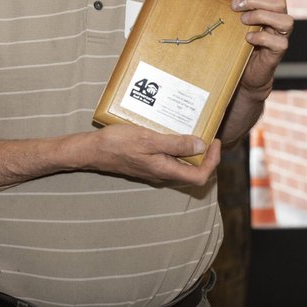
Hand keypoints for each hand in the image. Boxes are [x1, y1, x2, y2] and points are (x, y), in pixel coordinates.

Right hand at [83, 124, 221, 184]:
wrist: (92, 150)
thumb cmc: (118, 144)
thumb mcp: (149, 139)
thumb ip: (176, 144)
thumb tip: (201, 146)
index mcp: (165, 170)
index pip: (200, 176)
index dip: (212, 161)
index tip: (214, 141)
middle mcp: (162, 174)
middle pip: (193, 171)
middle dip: (205, 155)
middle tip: (207, 134)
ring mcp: (154, 170)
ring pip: (181, 165)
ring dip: (190, 150)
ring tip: (191, 130)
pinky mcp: (147, 163)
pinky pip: (169, 159)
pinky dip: (176, 148)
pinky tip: (171, 132)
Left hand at [215, 0, 291, 98]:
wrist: (244, 73)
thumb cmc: (237, 43)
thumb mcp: (231, 22)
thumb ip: (228, 8)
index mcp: (267, 7)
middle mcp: (278, 19)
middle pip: (278, 1)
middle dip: (253, 0)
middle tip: (233, 6)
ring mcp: (280, 35)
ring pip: (286, 20)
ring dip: (262, 16)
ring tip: (243, 21)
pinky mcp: (278, 52)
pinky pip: (280, 42)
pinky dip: (263, 38)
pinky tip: (248, 38)